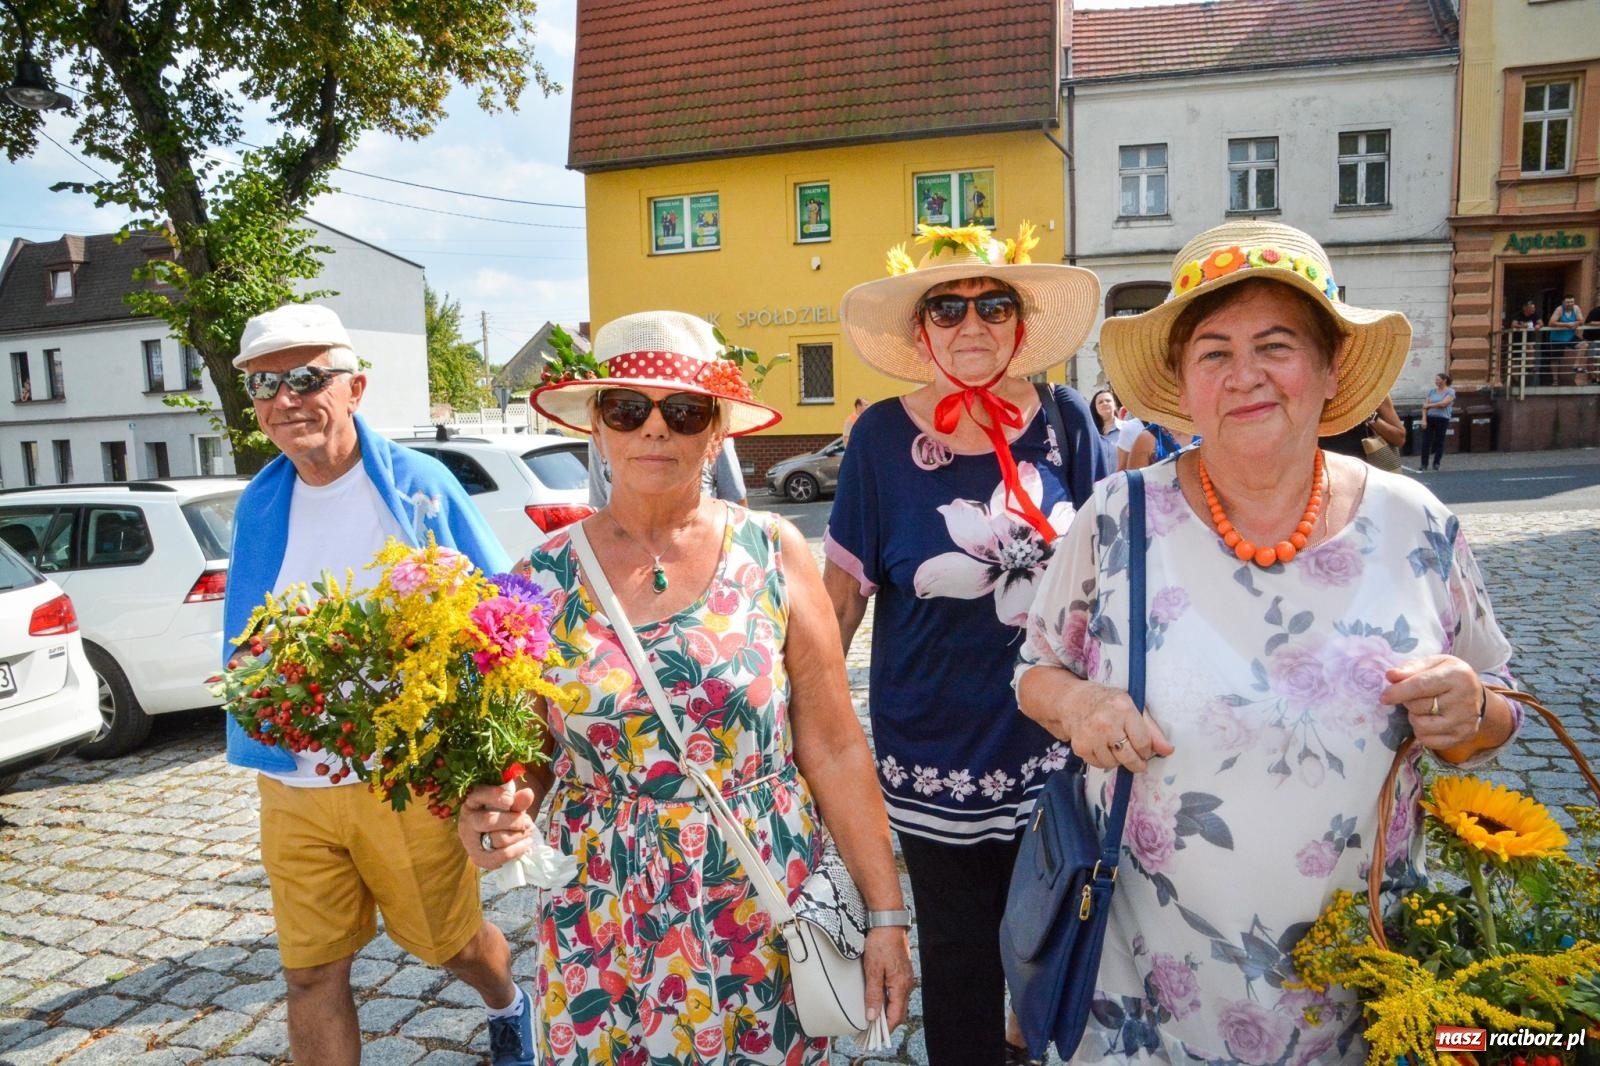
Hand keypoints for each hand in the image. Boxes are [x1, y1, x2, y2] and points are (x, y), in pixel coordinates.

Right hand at [456, 781, 537, 870]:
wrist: (496, 838)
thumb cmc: (503, 816)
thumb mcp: (510, 806)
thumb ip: (519, 800)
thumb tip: (528, 793)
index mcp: (472, 802)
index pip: (478, 795)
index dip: (494, 797)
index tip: (510, 800)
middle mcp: (467, 820)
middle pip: (489, 820)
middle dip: (514, 821)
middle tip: (526, 821)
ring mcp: (470, 841)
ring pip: (499, 838)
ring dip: (519, 835)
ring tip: (527, 831)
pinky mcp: (478, 858)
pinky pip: (500, 856)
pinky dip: (517, 849)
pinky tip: (525, 843)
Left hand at [862, 927, 913, 1031]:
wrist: (888, 923)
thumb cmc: (881, 943)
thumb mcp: (873, 970)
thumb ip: (873, 994)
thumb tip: (872, 1016)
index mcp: (901, 986)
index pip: (896, 1016)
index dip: (886, 1027)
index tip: (874, 1034)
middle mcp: (907, 984)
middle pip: (899, 1011)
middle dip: (887, 1022)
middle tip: (872, 1028)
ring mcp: (906, 977)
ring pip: (898, 1001)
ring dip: (888, 1010)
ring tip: (873, 1015)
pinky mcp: (902, 971)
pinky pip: (897, 991)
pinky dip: (889, 999)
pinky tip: (879, 998)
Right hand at [1051, 681, 1173, 771]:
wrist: (1074, 701)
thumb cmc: (1108, 704)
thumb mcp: (1133, 708)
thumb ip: (1152, 730)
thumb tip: (1168, 750)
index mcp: (1123, 709)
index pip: (1143, 742)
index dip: (1146, 750)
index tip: (1144, 750)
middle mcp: (1106, 722)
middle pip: (1129, 757)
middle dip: (1136, 763)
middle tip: (1137, 762)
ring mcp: (1091, 736)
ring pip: (1114, 763)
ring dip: (1118, 760)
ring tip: (1115, 747)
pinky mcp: (1080, 747)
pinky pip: (1099, 765)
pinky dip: (1103, 760)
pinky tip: (1102, 747)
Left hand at [1381, 655, 1484, 751]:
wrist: (1475, 696)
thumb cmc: (1449, 676)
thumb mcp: (1433, 663)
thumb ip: (1411, 668)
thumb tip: (1391, 675)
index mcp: (1458, 676)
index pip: (1422, 685)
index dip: (1399, 692)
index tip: (1384, 697)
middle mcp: (1466, 700)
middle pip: (1419, 706)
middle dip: (1408, 702)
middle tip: (1416, 696)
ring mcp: (1466, 721)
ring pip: (1422, 726)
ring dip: (1415, 718)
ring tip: (1424, 709)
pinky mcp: (1462, 737)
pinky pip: (1428, 741)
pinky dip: (1422, 732)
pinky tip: (1430, 721)